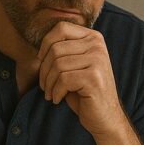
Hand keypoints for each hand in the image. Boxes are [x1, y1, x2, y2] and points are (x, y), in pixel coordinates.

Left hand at [38, 22, 124, 137]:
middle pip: (56, 48)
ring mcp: (98, 61)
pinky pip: (63, 80)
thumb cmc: (84, 91)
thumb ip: (63, 50)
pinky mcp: (94, 78)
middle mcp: (98, 46)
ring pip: (57, 65)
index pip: (61, 28)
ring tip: (51, 93)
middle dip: (44, 69)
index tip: (42, 62)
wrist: (105, 116)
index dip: (45, 44)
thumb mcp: (75, 65)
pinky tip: (58, 99)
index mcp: (94, 37)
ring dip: (49, 83)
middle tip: (45, 85)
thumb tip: (38, 46)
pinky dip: (56, 92)